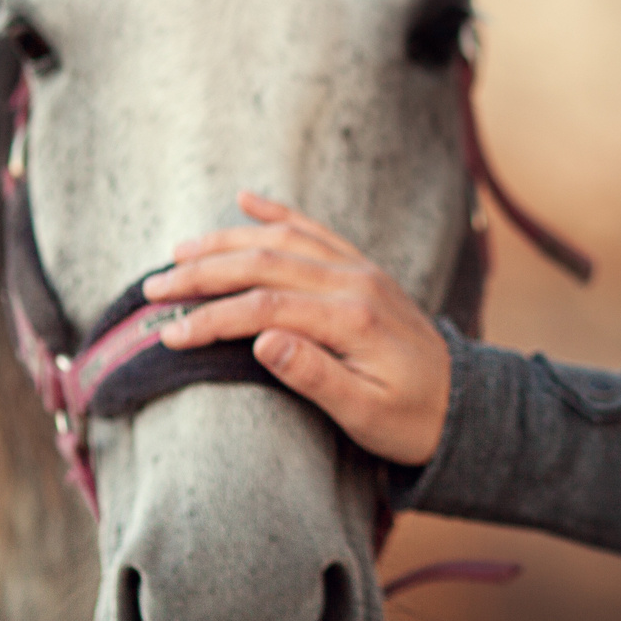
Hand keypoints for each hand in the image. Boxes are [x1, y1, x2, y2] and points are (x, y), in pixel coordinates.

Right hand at [146, 193, 450, 465]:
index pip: (264, 308)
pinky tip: (244, 200)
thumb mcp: (365, 415)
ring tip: (178, 253)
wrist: (466, 405)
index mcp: (352, 320)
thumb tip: (263, 341)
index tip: (168, 335)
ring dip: (227, 241)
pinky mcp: (363, 270)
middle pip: (265, 264)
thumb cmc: (412, 420)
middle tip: (153, 290)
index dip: (211, 319)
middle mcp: (355, 283)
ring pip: (284, 239)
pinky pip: (315, 230)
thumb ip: (315, 376)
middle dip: (203, 273)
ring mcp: (360, 270)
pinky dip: (277, 213)